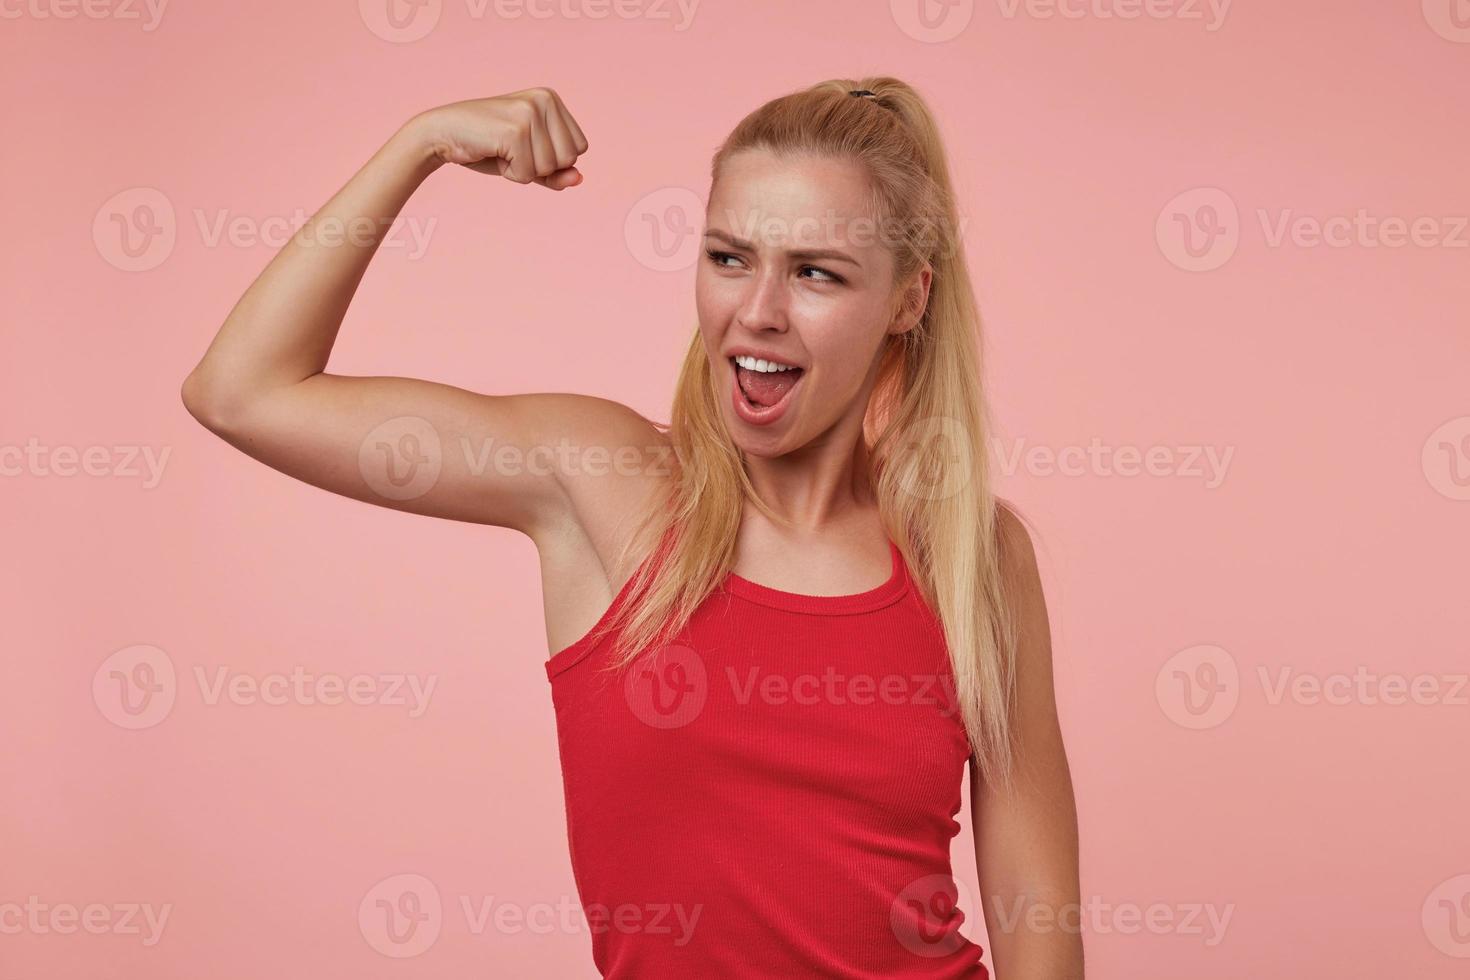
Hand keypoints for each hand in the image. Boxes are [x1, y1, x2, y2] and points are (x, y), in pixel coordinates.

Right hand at [410, 87, 588, 189]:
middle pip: (569, 159)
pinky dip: (510, 174)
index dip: (552, 160)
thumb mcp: (529, 161)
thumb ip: (557, 172)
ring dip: (523, 170)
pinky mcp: (515, 130)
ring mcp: (530, 113)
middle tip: (510, 148)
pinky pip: (527, 174)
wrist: (443, 134)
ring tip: (501, 149)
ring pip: (549, 168)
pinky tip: (493, 152)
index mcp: (552, 99)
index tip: (523, 145)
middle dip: (540, 166)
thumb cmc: (488, 146)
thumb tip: (579, 178)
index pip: (579, 149)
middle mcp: (545, 100)